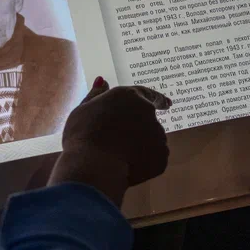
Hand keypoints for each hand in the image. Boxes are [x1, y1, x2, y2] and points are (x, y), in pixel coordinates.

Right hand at [49, 77, 171, 205]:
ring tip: (118, 158)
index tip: (167, 104)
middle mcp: (148, 111)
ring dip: (142, 147)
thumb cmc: (82, 136)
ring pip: (152, 141)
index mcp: (129, 96)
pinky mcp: (161, 156)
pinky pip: (154, 159)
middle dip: (140, 130)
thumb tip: (102, 81)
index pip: (148, 94)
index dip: (158, 99)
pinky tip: (127, 168)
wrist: (93, 166)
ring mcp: (157, 134)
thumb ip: (96, 95)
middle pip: (148, 120)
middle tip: (124, 141)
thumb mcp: (83, 110)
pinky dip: (144, 163)